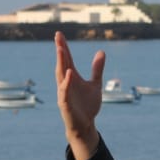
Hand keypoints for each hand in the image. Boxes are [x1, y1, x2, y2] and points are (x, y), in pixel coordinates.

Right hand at [55, 32, 105, 159]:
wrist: (85, 125)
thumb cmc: (88, 105)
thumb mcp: (95, 84)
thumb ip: (97, 69)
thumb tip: (101, 52)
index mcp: (72, 77)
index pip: (66, 59)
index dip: (63, 47)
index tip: (59, 34)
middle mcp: (66, 83)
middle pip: (62, 64)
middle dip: (60, 51)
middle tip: (58, 37)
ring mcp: (64, 93)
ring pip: (61, 76)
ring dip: (61, 63)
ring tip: (60, 49)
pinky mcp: (66, 105)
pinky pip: (65, 92)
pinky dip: (67, 83)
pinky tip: (70, 73)